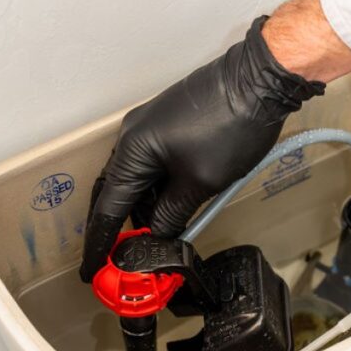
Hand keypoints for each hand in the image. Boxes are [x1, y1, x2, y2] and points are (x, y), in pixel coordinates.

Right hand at [78, 15, 323, 281]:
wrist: (258, 81)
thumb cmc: (230, 128)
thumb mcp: (200, 183)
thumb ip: (173, 214)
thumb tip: (158, 235)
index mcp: (132, 151)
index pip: (108, 208)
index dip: (101, 243)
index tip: (91, 269)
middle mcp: (133, 137)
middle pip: (118, 193)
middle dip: (121, 227)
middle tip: (123, 259)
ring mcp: (150, 128)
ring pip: (139, 180)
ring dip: (146, 209)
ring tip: (157, 240)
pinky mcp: (169, 125)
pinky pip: (154, 165)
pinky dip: (159, 190)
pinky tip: (173, 210)